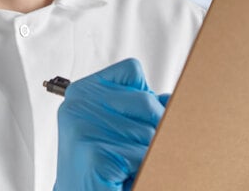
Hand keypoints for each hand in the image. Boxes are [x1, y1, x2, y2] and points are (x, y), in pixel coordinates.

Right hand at [53, 58, 166, 190]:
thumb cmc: (98, 167)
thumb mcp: (117, 128)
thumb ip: (139, 109)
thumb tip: (170, 98)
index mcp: (83, 91)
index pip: (132, 71)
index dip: (146, 97)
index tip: (140, 119)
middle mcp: (78, 104)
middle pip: (147, 102)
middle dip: (154, 130)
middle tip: (137, 152)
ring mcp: (84, 128)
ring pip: (149, 132)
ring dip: (148, 155)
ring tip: (127, 166)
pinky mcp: (94, 155)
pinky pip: (144, 157)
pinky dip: (142, 171)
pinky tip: (121, 177)